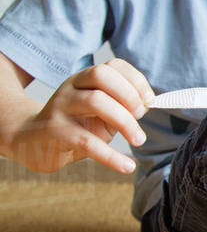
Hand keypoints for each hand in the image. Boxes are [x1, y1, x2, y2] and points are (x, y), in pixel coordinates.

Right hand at [9, 58, 154, 174]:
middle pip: (102, 76)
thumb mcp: (99, 113)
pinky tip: (127, 166)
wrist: (31, 141)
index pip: (112, 65)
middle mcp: (71, 88)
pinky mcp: (55, 132)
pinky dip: (112, 156)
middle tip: (141, 116)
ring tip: (138, 139)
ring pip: (95, 102)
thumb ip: (120, 107)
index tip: (150, 101)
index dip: (136, 80)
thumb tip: (148, 106)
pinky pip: (87, 142)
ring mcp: (60, 107)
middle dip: (128, 94)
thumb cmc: (74, 125)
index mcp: (84, 79)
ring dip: (125, 121)